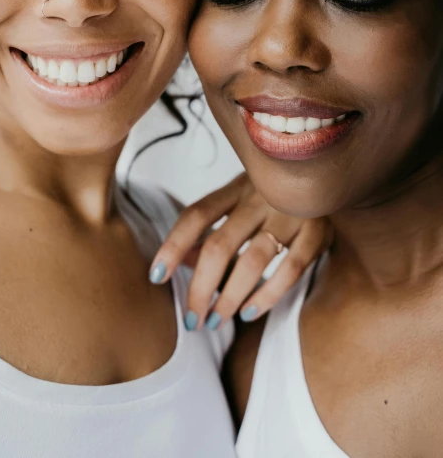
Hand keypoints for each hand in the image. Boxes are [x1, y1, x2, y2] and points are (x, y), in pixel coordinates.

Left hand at [149, 173, 329, 328]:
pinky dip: (268, 295)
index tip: (156, 276)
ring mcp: (290, 214)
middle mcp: (259, 198)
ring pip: (253, 261)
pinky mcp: (317, 232)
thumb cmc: (273, 194)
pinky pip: (291, 269)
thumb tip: (178, 262)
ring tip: (215, 320)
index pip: (195, 215)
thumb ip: (209, 230)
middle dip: (200, 287)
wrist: (330, 167)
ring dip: (229, 297)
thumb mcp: (239, 202)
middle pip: (219, 245)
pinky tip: (249, 312)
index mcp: (235, 188)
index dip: (172, 246)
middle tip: (190, 318)